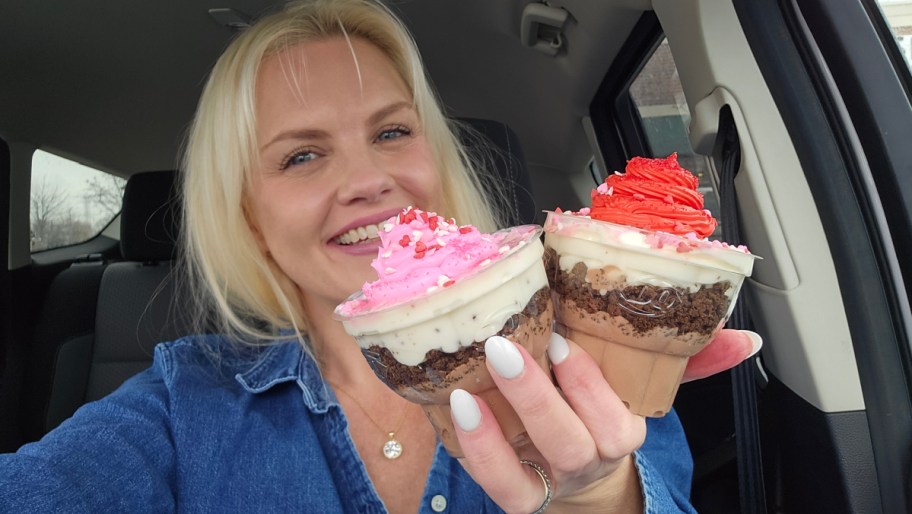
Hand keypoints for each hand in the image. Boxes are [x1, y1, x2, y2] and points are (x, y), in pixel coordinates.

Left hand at [449, 329, 761, 512]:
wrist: (576, 478)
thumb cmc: (603, 415)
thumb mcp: (643, 387)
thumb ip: (691, 360)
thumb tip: (745, 339)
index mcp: (621, 430)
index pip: (615, 418)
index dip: (588, 383)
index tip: (559, 338)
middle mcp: (586, 459)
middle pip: (571, 441)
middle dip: (540, 395)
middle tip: (503, 345)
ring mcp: (548, 481)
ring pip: (527, 470)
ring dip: (496, 431)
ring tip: (468, 385)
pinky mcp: (514, 495)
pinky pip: (496, 483)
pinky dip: (476, 450)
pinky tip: (456, 407)